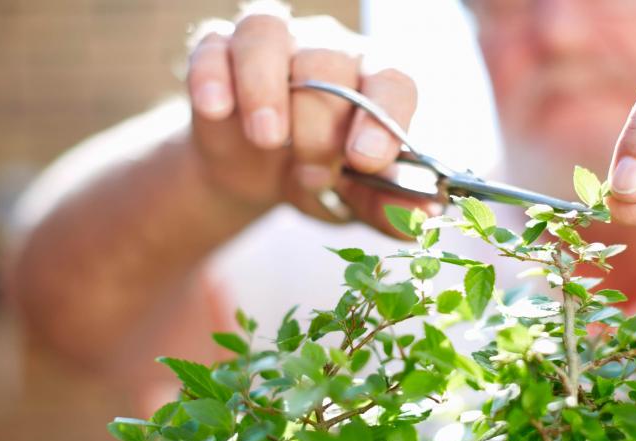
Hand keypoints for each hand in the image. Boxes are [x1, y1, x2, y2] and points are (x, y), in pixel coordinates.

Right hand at [186, 14, 436, 234]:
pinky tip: (215, 110)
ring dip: (265, 86)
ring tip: (267, 137)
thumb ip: (388, 207)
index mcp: (373, 82)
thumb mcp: (354, 201)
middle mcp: (328, 52)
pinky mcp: (220, 53)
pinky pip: (213, 46)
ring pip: (268, 33)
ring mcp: (273, 46)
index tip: (365, 159)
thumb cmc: (321, 177)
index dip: (381, 117)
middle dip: (319, 123)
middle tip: (313, 171)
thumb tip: (423, 214)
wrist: (258, 180)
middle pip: (328, 62)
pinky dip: (212, 75)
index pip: (391, 82)